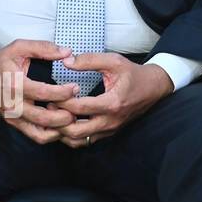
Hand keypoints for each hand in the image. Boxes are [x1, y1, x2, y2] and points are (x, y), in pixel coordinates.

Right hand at [0, 39, 79, 144]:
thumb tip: (67, 52)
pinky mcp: (14, 123)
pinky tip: (61, 124)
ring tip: (72, 116)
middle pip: (45, 117)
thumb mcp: (19, 48)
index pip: (43, 93)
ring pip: (42, 132)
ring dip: (61, 128)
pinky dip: (52, 135)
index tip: (76, 88)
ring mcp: (13, 116)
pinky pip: (36, 136)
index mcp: (14, 83)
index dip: (63, 92)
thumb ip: (43, 48)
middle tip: (78, 105)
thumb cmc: (0, 61)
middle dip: (66, 114)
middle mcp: (12, 103)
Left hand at [47, 53, 172, 147]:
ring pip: (79, 140)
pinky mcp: (109, 133)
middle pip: (76, 131)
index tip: (49, 92)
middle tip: (47, 107)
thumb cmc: (133, 74)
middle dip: (57, 120)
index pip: (79, 108)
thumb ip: (89, 60)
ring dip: (62, 131)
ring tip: (52, 116)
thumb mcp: (113, 61)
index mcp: (112, 103)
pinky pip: (86, 141)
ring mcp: (110, 130)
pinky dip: (71, 135)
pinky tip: (62, 122)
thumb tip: (66, 61)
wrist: (154, 88)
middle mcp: (110, 121)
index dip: (60, 101)